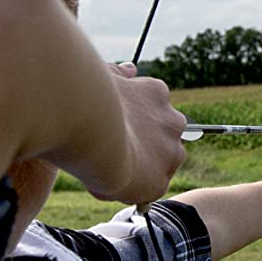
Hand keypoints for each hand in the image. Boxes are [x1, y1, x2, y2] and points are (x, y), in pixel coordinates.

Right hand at [100, 62, 188, 203]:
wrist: (90, 127)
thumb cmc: (89, 97)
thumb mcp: (103, 75)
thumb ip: (118, 74)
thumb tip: (130, 69)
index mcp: (156, 93)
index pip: (152, 111)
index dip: (132, 123)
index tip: (115, 128)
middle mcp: (172, 121)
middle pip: (161, 139)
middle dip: (141, 146)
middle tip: (112, 151)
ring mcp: (170, 152)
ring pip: (157, 165)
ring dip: (138, 168)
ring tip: (109, 168)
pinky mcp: (159, 182)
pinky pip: (145, 191)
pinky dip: (129, 190)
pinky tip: (108, 182)